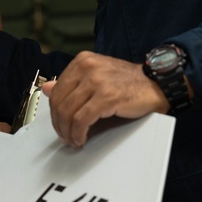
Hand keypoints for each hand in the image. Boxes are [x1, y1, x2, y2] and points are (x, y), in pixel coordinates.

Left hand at [41, 51, 166, 147]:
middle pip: (59, 101)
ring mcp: (96, 81)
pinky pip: (82, 119)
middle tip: (64, 136)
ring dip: (68, 131)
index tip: (58, 123)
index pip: (57, 89)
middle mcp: (87, 67)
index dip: (54, 111)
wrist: (156, 83)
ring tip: (72, 139)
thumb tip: (46, 88)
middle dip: (59, 123)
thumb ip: (72, 83)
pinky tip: (81, 138)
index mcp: (82, 61)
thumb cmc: (128, 82)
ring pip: (68, 111)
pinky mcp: (106, 96)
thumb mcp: (97, 77)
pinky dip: (78, 133)